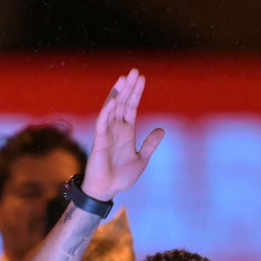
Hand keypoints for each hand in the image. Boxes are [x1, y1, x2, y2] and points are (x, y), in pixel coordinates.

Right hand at [81, 70, 164, 202]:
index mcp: (126, 131)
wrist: (107, 189)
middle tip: (134, 71)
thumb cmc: (121, 177)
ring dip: (118, 93)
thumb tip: (162, 130)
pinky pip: (103, 121)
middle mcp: (116, 128)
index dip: (136, 93)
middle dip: (128, 87)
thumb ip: (150, 144)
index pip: (131, 107)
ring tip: (124, 78)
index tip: (142, 78)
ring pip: (112, 107)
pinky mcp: (99, 139)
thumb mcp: (142, 159)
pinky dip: (108, 110)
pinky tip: (114, 100)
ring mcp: (107, 132)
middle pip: (123, 102)